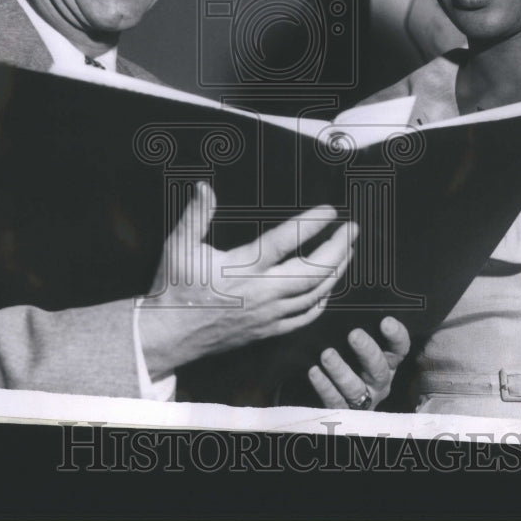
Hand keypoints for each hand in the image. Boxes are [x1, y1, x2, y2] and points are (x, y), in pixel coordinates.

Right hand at [138, 182, 356, 379]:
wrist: (167, 334)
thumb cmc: (174, 287)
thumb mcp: (179, 246)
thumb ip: (195, 215)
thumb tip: (204, 186)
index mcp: (243, 268)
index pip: (286, 241)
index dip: (312, 224)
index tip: (330, 211)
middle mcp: (261, 292)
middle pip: (313, 271)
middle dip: (338, 248)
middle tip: (353, 229)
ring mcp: (268, 314)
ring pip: (315, 295)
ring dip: (337, 272)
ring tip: (349, 252)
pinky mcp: (267, 330)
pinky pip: (304, 317)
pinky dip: (322, 301)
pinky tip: (329, 288)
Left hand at [307, 317, 410, 410]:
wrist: (335, 394)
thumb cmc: (349, 355)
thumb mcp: (358, 342)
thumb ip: (361, 323)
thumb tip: (346, 290)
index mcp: (388, 361)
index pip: (400, 348)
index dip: (396, 335)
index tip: (386, 321)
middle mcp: (379, 380)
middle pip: (379, 368)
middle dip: (367, 351)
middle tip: (353, 334)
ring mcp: (363, 398)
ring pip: (355, 388)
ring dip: (341, 371)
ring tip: (326, 354)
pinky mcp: (343, 411)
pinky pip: (334, 401)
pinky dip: (324, 386)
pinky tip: (313, 372)